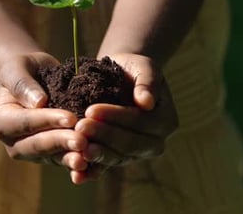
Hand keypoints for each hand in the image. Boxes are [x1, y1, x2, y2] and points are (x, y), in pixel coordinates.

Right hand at [0, 52, 88, 172]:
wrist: (37, 78)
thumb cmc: (25, 69)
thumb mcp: (17, 67)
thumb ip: (23, 83)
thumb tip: (38, 102)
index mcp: (2, 122)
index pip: (26, 122)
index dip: (48, 120)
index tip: (71, 118)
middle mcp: (14, 142)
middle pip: (38, 145)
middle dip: (61, 142)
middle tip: (82, 141)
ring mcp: (34, 152)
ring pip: (53, 157)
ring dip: (71, 157)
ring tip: (88, 156)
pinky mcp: (51, 156)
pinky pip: (65, 160)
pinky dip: (78, 160)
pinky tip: (94, 161)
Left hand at [72, 53, 178, 183]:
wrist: (120, 77)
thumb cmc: (133, 69)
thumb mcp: (143, 67)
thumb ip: (148, 82)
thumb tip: (147, 102)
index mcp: (165, 121)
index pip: (140, 122)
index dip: (116, 117)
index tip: (91, 110)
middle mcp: (154, 142)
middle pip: (129, 144)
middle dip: (103, 136)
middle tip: (80, 127)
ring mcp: (136, 154)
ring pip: (117, 158)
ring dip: (97, 154)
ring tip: (77, 147)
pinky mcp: (119, 159)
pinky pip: (106, 168)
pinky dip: (92, 172)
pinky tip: (77, 175)